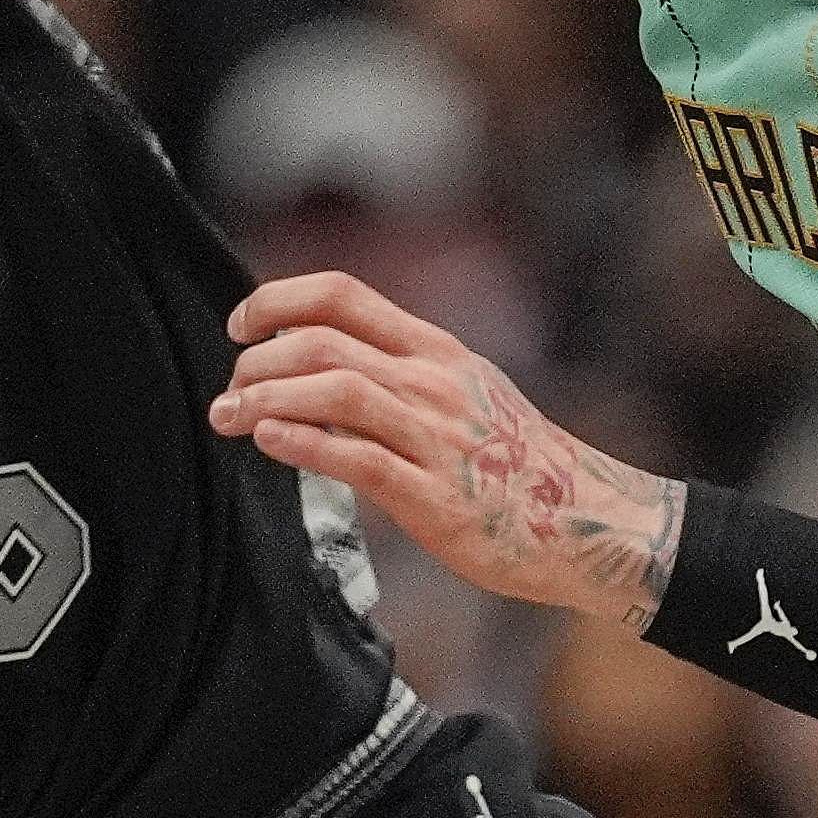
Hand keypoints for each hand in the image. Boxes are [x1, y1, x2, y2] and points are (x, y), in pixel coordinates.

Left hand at [208, 271, 682, 624]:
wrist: (588, 522)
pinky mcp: (434, 496)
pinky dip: (303, 444)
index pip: (342, 295)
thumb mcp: (467, 394)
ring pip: (334, 391)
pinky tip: (269, 441)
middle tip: (229, 389)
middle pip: (323, 341)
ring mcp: (435, 437)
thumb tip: (320, 369)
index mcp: (437, 351)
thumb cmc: (519, 465)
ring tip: (231, 416)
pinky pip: (357, 458)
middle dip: (257, 360)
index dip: (276, 300)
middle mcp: (434, 383)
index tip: (241, 326)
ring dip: (266, 398)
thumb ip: (400, 376)